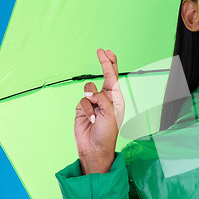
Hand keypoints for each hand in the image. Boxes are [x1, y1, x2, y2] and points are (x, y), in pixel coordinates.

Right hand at [74, 48, 124, 172]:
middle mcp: (105, 98)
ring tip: (97, 114)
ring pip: (89, 89)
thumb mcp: (110, 113)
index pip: (113, 78)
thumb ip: (102, 98)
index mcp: (116, 99)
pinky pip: (82, 101)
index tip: (106, 52)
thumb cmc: (107, 133)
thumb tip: (90, 93)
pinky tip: (91, 120)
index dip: (110, 64)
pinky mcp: (82, 108)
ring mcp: (93, 103)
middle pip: (104, 76)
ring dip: (92, 100)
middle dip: (104, 64)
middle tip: (101, 51)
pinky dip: (86, 110)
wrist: (95, 148)